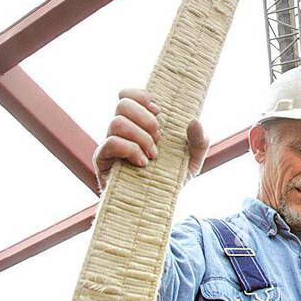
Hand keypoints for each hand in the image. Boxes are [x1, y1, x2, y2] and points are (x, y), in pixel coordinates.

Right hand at [93, 87, 208, 191]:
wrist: (157, 206)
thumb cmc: (171, 180)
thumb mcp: (192, 160)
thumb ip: (199, 141)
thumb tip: (194, 121)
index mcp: (138, 123)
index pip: (128, 95)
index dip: (141, 95)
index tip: (159, 110)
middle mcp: (121, 130)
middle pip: (122, 103)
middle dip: (145, 118)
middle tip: (159, 138)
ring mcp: (109, 145)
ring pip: (117, 122)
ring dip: (140, 137)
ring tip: (153, 155)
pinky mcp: (102, 161)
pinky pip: (110, 143)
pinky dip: (130, 149)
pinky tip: (143, 163)